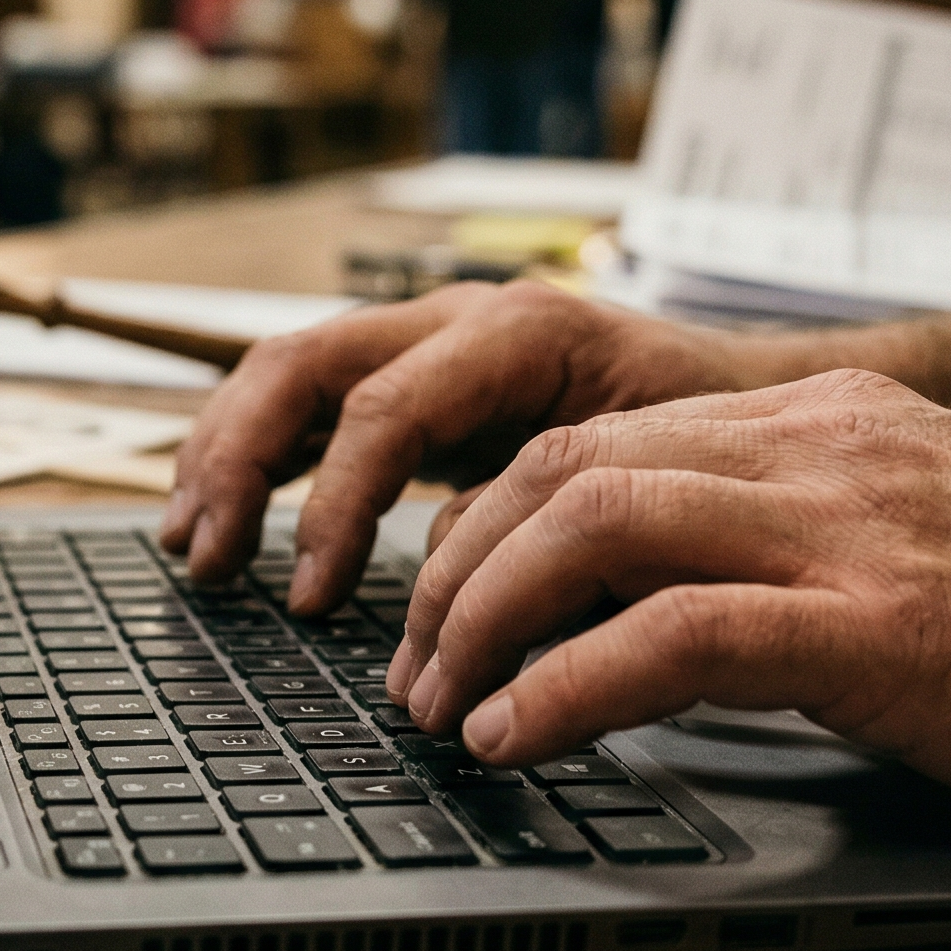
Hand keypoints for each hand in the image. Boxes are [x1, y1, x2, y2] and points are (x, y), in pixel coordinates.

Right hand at [161, 281, 737, 612]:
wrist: (760, 393)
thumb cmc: (717, 442)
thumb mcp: (654, 484)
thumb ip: (563, 537)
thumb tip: (475, 631)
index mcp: (519, 333)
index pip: (386, 408)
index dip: (335, 507)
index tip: (313, 598)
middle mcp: (459, 318)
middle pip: (306, 365)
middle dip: (240, 464)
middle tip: (211, 561)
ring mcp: (428, 338)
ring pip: (288, 370)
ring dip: (225, 454)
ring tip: (189, 544)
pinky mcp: (416, 375)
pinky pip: (310, 399)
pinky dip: (257, 455)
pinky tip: (222, 519)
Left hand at [387, 369, 950, 833]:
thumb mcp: (928, 537)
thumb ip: (804, 543)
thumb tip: (672, 608)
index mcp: (831, 418)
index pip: (604, 438)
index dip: (494, 519)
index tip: (446, 598)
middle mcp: (825, 447)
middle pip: (567, 469)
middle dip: (457, 568)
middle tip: (412, 665)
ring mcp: (850, 528)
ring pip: (592, 526)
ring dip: (482, 622)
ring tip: (441, 709)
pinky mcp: (879, 627)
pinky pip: (670, 636)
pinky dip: (565, 687)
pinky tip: (518, 739)